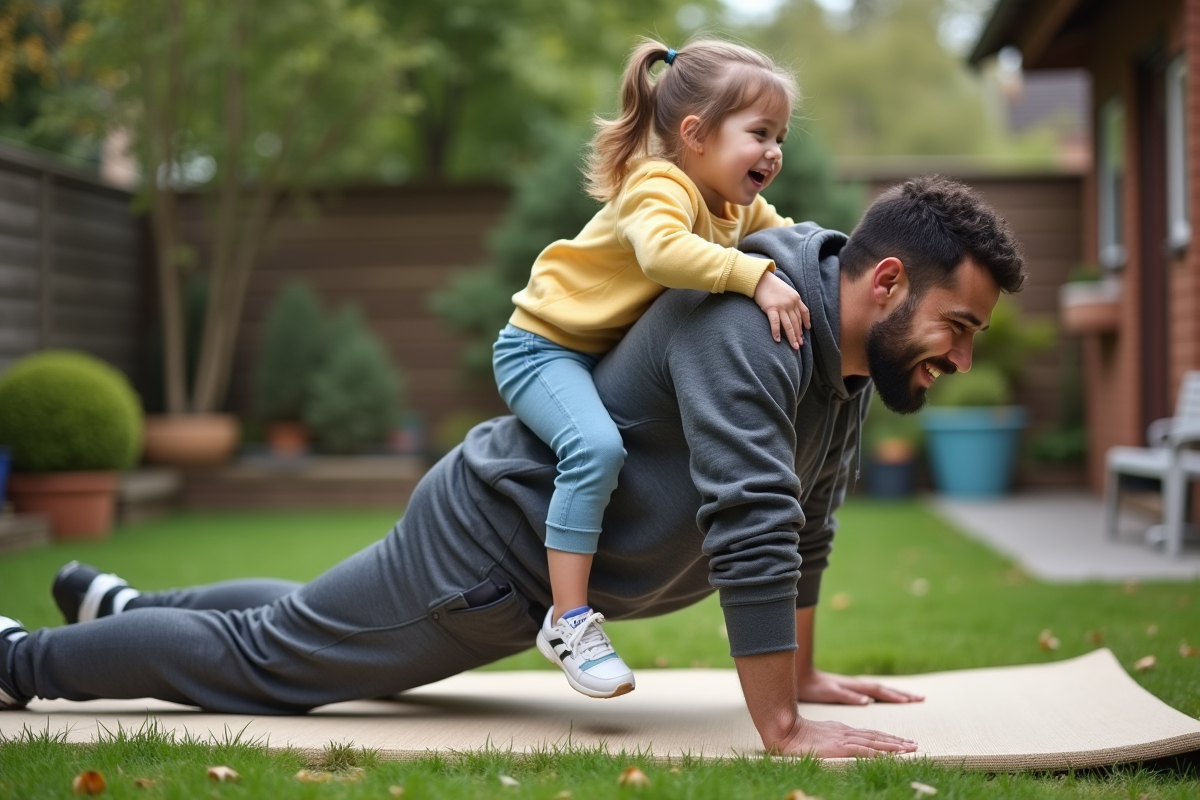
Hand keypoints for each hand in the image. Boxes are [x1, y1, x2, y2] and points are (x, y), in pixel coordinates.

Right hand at [753, 270, 809, 349]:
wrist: (760, 278)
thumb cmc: (771, 284)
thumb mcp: (786, 290)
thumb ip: (790, 300)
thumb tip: (791, 311)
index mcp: (795, 298)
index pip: (803, 313)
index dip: (805, 323)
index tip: (806, 331)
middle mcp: (790, 303)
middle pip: (796, 322)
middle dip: (799, 334)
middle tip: (800, 344)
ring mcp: (781, 306)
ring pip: (788, 325)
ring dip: (792, 337)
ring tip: (794, 346)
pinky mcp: (771, 308)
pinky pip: (775, 323)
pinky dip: (776, 332)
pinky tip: (778, 340)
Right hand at [770, 716, 917, 757]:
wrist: (783, 729)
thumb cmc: (795, 735)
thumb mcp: (818, 736)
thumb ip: (830, 738)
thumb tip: (838, 744)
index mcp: (841, 729)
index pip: (869, 735)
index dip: (886, 739)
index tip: (901, 742)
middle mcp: (846, 732)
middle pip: (877, 737)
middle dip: (897, 741)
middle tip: (914, 744)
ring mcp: (844, 738)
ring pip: (875, 742)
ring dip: (895, 746)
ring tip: (911, 748)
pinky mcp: (840, 746)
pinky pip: (865, 750)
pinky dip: (881, 752)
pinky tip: (892, 754)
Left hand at [796, 668, 924, 705]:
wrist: (802, 676)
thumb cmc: (814, 687)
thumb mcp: (830, 693)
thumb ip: (848, 696)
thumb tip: (868, 701)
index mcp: (855, 686)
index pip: (880, 691)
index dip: (896, 696)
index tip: (912, 701)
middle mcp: (858, 685)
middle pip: (885, 688)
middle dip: (903, 693)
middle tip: (922, 698)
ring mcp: (855, 686)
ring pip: (880, 689)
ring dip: (896, 693)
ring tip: (911, 697)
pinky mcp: (850, 688)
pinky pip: (873, 691)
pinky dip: (884, 694)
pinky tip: (886, 697)